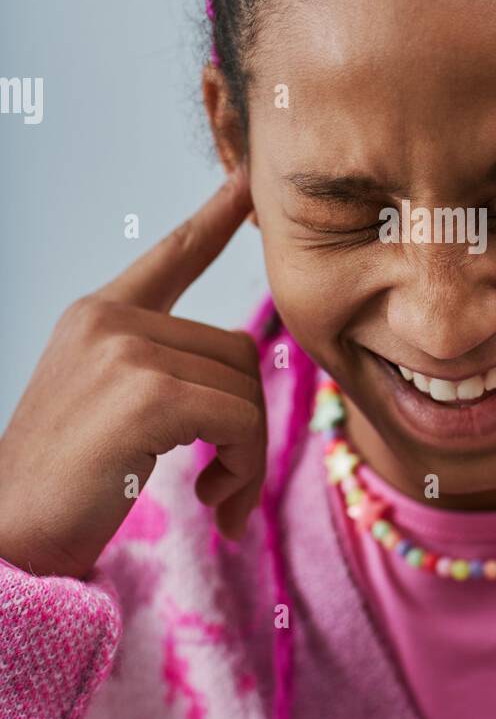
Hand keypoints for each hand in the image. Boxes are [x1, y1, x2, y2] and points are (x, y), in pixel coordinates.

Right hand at [0, 170, 265, 578]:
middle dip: (247, 423)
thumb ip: (161, 371)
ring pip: (245, 387)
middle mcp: (109, 319)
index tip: (247, 180)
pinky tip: (214, 503)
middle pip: (237, 350)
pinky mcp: (148, 393)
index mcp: (97, 317)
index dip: (215, 218)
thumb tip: (241, 374)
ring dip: (248, 455)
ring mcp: (126, 351)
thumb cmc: (66, 487)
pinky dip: (244, 467)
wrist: (10, 538)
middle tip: (226, 483)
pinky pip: (240, 419)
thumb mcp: (107, 406)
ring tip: (218, 499)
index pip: (171, 256)